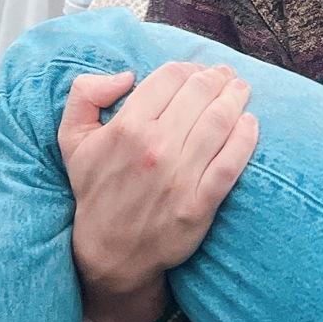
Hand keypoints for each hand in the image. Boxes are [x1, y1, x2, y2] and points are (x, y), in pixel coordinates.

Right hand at [59, 61, 257, 321]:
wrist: (109, 253)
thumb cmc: (95, 189)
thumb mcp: (72, 139)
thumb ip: (86, 94)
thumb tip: (127, 75)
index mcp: (126, 128)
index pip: (170, 77)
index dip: (187, 68)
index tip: (195, 71)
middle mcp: (156, 148)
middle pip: (200, 92)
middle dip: (217, 77)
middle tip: (225, 76)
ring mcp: (180, 176)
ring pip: (221, 120)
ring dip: (236, 97)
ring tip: (240, 90)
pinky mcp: (200, 203)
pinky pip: (232, 161)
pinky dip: (246, 136)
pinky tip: (250, 123)